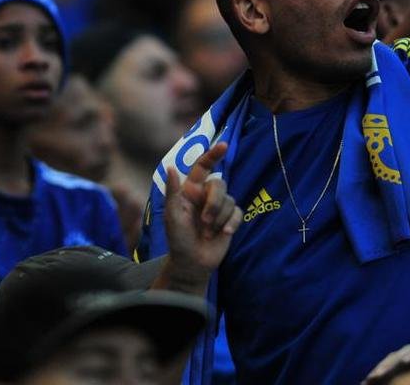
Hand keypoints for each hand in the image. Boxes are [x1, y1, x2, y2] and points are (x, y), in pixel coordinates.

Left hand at [160, 143, 241, 290]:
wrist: (191, 263)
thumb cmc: (178, 239)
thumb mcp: (172, 216)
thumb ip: (173, 192)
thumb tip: (171, 167)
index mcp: (190, 190)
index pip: (203, 167)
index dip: (213, 155)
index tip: (224, 145)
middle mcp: (206, 195)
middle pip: (219, 184)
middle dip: (214, 202)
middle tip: (204, 221)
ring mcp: (219, 207)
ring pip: (230, 200)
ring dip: (219, 218)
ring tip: (208, 233)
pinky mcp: (230, 220)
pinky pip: (238, 212)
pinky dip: (231, 223)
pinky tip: (224, 233)